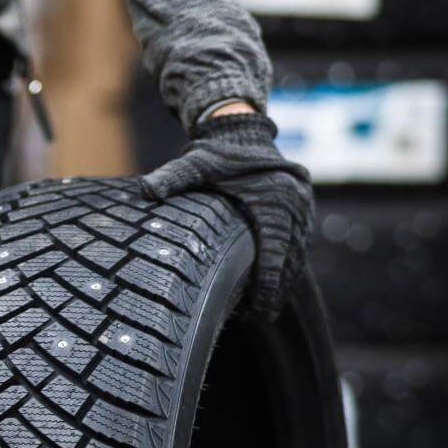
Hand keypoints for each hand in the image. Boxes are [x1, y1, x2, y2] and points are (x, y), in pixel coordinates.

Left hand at [138, 112, 312, 321]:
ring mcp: (302, 207)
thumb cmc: (217, 152)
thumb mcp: (194, 163)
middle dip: (277, 290)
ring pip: (298, 255)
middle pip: (291, 259)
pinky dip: (288, 265)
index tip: (260, 309)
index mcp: (275, 197)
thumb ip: (173, 178)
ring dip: (284, 281)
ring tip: (264, 309)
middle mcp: (295, 204)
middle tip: (259, 316)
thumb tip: (144, 191)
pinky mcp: (301, 210)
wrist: (241, 131)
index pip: (276, 251)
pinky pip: (298, 244)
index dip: (269, 284)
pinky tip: (272, 285)